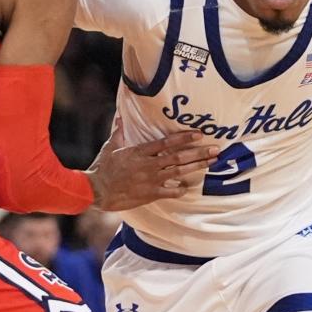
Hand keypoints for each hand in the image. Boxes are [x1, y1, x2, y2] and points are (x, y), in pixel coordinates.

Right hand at [86, 116, 219, 210]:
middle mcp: (148, 165)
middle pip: (178, 157)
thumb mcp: (110, 147)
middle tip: (215, 149)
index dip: (183, 138)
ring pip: (178, 173)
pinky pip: (170, 192)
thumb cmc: (102, 168)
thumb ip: (118, 132)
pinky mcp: (150, 194)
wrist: (96, 191)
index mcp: (139, 152)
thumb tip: (119, 116)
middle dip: (198, 153)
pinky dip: (181, 189)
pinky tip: (190, 187)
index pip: (166, 143)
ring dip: (196, 167)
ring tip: (211, 163)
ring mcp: (150, 180)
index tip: (198, 134)